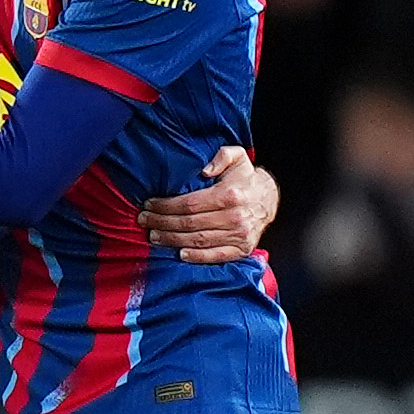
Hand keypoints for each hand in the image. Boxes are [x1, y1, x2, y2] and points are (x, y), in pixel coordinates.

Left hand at [138, 145, 280, 262]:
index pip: (189, 204)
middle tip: (144, 221)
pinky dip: (197, 257)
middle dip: (162, 223)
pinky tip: (179, 254)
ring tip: (154, 237)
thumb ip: (221, 156)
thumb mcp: (237, 157)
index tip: (149, 204)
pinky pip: (216, 256)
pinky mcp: (242, 249)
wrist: (269, 199)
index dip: (166, 206)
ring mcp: (239, 235)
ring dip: (172, 241)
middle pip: (189, 224)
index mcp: (229, 195)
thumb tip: (204, 170)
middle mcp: (234, 217)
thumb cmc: (245, 178)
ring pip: (198, 241)